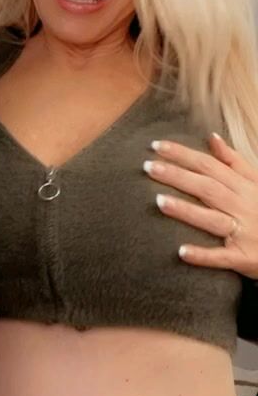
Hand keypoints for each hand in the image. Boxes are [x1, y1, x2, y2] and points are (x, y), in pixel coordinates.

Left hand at [146, 132, 257, 278]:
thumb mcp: (257, 182)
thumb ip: (234, 162)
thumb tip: (212, 137)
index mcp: (243, 187)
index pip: (209, 166)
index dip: (183, 155)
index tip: (157, 146)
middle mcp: (242, 206)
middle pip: (206, 188)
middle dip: (178, 176)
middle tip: (148, 167)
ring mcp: (243, 233)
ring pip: (212, 219)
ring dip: (186, 211)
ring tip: (159, 201)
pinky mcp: (243, 257)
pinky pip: (221, 257)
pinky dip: (203, 255)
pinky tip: (182, 251)